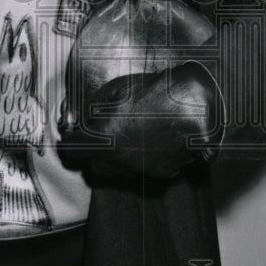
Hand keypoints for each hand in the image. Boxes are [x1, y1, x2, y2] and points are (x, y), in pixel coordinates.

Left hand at [57, 63, 220, 180]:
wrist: (196, 104)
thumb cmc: (155, 92)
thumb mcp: (115, 90)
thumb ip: (90, 110)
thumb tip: (78, 122)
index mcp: (103, 138)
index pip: (71, 150)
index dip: (69, 141)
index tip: (71, 136)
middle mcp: (119, 160)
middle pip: (92, 166)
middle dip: (92, 152)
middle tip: (100, 135)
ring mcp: (140, 171)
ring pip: (116, 172)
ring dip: (114, 159)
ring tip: (127, 136)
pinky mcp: (160, 175)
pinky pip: (140, 173)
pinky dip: (139, 162)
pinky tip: (148, 143)